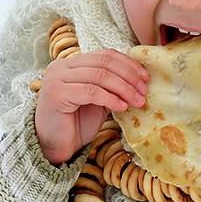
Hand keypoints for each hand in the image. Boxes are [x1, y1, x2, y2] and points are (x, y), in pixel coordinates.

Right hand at [34, 50, 148, 164]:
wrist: (55, 146)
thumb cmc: (77, 124)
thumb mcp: (98, 100)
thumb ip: (111, 86)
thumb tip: (140, 79)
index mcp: (71, 63)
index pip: (105, 55)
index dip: (128, 64)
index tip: (145, 77)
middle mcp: (61, 66)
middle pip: (104, 63)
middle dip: (129, 76)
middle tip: (144, 90)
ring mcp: (57, 79)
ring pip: (99, 76)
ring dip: (123, 88)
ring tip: (137, 101)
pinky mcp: (56, 94)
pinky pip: (91, 92)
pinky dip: (110, 98)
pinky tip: (122, 107)